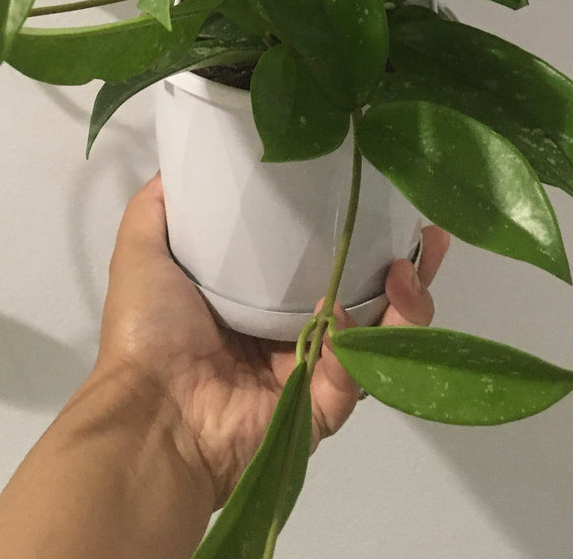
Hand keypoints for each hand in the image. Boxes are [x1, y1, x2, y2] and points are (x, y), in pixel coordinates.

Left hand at [92, 172, 448, 507]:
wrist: (149, 415)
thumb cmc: (148, 330)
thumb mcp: (144, 248)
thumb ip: (163, 204)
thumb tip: (193, 157)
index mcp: (263, 296)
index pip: (329, 256)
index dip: (363, 229)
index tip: (390, 197)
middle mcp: (296, 331)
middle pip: (372, 295)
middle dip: (409, 267)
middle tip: (428, 237)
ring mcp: (314, 373)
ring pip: (382, 336)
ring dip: (406, 303)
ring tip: (406, 271)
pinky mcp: (322, 410)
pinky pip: (358, 376)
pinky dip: (358, 346)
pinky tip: (339, 315)